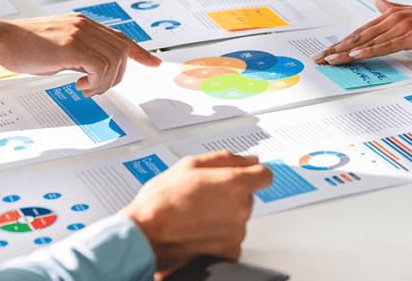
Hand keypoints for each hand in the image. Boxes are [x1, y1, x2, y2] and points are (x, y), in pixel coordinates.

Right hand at [0, 13, 160, 95]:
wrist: (1, 39)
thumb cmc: (23, 46)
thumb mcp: (58, 47)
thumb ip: (78, 54)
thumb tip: (93, 71)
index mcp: (83, 24)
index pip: (120, 37)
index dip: (139, 52)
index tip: (154, 62)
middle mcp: (85, 25)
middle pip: (122, 51)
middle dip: (118, 76)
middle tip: (97, 88)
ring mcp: (80, 34)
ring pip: (115, 60)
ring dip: (105, 82)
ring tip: (86, 88)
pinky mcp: (72, 46)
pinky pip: (101, 67)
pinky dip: (96, 82)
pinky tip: (79, 85)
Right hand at [119, 151, 273, 278]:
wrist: (146, 235)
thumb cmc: (162, 201)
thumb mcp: (190, 165)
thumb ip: (226, 159)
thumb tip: (249, 160)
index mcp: (235, 184)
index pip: (265, 175)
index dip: (253, 174)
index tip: (246, 176)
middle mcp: (240, 209)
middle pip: (247, 197)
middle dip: (230, 195)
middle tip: (203, 196)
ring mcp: (236, 232)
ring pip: (238, 218)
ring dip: (224, 216)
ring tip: (196, 214)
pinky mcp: (230, 251)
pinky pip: (232, 239)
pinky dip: (219, 236)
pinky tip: (199, 231)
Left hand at [311, 0, 411, 64]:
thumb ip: (393, 8)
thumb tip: (378, 1)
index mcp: (391, 14)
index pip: (361, 31)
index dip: (342, 41)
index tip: (327, 51)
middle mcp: (392, 18)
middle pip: (357, 36)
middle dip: (336, 48)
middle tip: (318, 59)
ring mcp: (400, 26)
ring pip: (366, 42)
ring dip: (345, 52)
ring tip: (329, 61)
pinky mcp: (410, 36)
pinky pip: (384, 46)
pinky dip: (367, 51)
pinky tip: (353, 56)